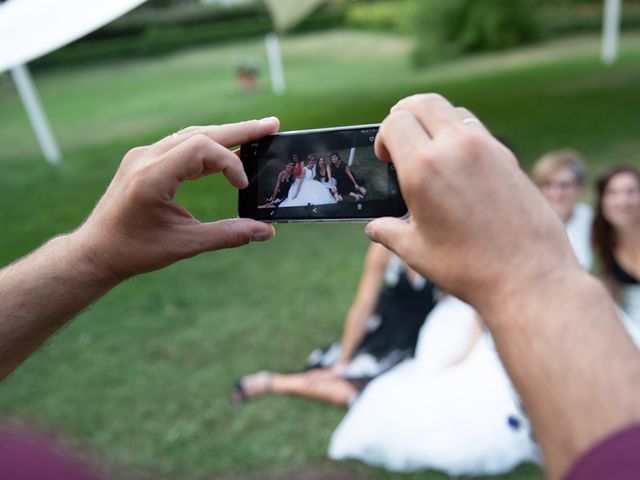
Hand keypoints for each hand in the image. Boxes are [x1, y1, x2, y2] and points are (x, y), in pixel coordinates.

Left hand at [72, 118, 279, 280]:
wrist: (95, 251)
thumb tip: (266, 231)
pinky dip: (207, 149)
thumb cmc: (135, 251)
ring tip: (256, 134)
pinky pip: (180, 145)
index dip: (230, 162)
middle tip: (272, 125)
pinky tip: (226, 154)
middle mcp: (145, 159)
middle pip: (200, 133)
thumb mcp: (184, 245)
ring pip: (191, 135)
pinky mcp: (144, 161)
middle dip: (239, 130)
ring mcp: (143, 156)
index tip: (244, 186)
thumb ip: (228, 235)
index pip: (200, 147)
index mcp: (151, 177)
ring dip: (224, 136)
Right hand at [366, 94, 579, 311]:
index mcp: (423, 169)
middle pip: (423, 103)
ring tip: (430, 150)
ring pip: (452, 111)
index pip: (395, 122)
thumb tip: (374, 227)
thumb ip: (389, 232)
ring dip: (434, 121)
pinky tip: (459, 164)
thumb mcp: (416, 251)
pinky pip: (477, 128)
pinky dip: (460, 134)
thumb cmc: (468, 267)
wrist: (528, 277)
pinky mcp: (508, 157)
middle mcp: (454, 148)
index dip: (383, 136)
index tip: (386, 159)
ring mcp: (486, 148)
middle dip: (405, 114)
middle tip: (400, 138)